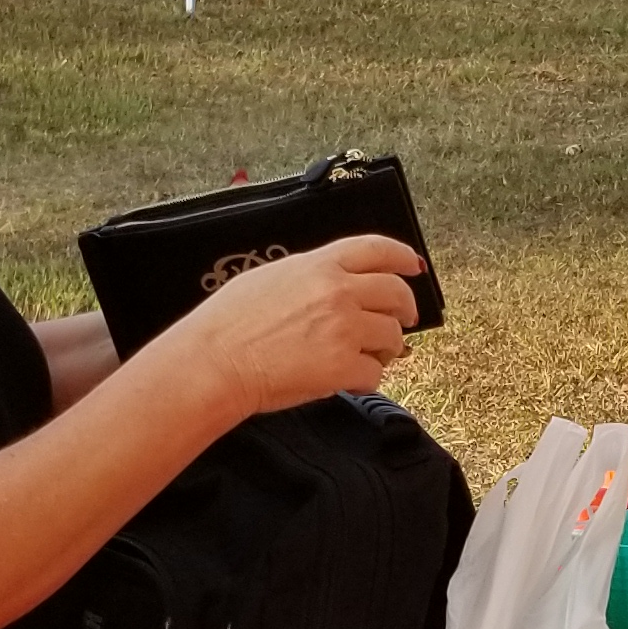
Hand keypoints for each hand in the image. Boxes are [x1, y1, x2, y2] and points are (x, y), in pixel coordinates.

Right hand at [180, 235, 420, 418]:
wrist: (214, 361)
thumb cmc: (228, 324)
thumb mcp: (269, 277)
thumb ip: (309, 277)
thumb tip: (336, 285)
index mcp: (319, 265)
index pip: (378, 249)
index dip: (402, 257)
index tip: (413, 265)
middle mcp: (338, 291)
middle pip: (397, 292)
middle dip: (406, 308)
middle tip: (403, 320)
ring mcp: (344, 328)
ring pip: (393, 336)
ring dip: (386, 348)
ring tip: (367, 356)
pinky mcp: (343, 366)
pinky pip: (374, 374)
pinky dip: (364, 380)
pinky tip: (345, 378)